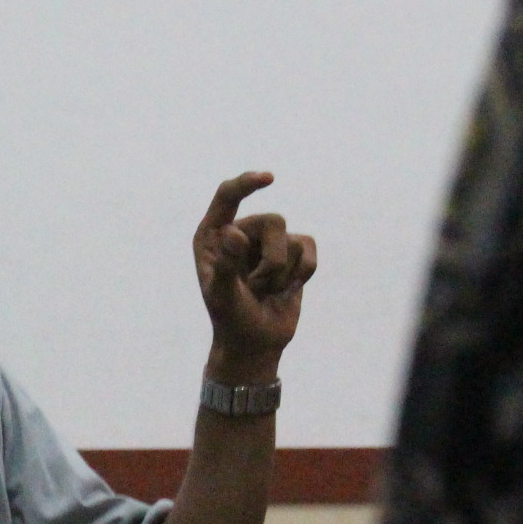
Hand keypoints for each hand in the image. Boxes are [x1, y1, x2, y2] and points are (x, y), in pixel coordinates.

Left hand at [193, 171, 316, 379]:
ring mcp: (268, 243)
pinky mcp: (294, 254)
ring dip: (284, 273)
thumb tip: (232, 232)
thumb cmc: (231, 319)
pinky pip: (310, 250)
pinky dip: (303, 274)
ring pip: (294, 239)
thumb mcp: (222, 295)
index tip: (269, 179)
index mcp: (213, 235)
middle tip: (255, 288)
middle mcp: (240, 232)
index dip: (247, 183)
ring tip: (266, 291)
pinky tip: (287, 289)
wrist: (255, 344)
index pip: (228, 196)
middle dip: (270, 262)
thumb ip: (224, 264)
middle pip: (273, 221)